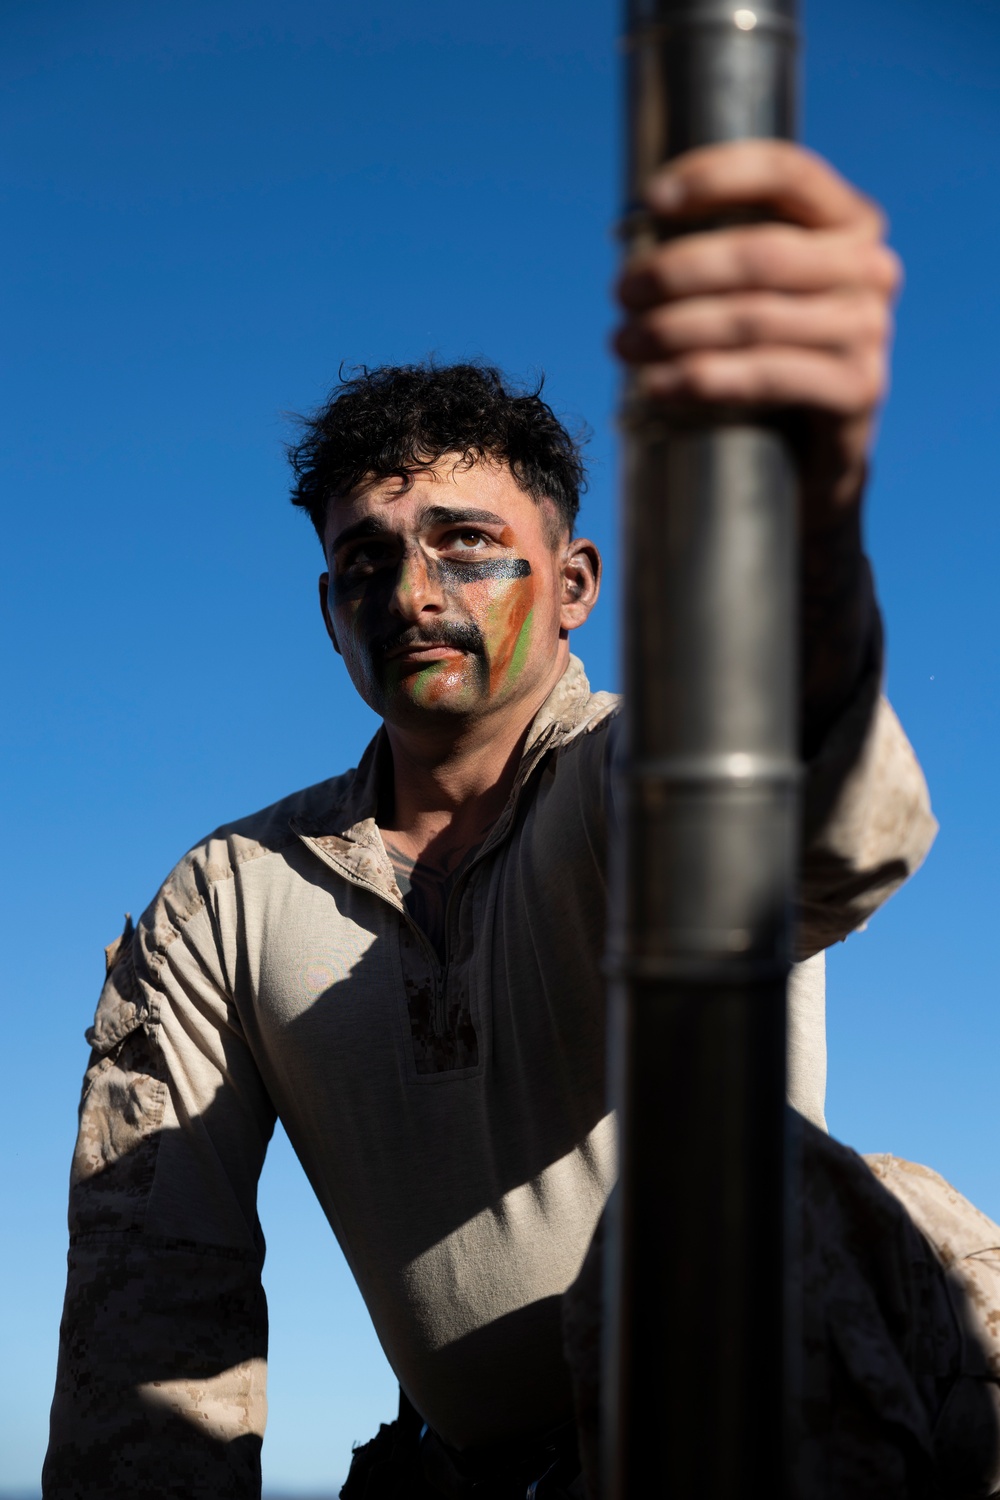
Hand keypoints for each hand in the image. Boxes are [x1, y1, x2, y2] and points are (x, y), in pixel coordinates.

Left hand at [615, 140, 899, 508]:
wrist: (816, 455)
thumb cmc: (770, 355)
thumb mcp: (757, 291)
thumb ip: (722, 253)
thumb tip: (632, 242)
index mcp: (849, 222)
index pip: (787, 173)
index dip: (717, 176)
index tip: (651, 198)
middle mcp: (869, 269)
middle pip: (760, 254)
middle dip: (677, 270)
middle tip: (621, 293)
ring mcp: (868, 331)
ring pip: (754, 318)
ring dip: (675, 330)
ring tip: (623, 343)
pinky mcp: (857, 390)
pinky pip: (766, 376)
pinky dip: (701, 379)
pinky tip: (656, 385)